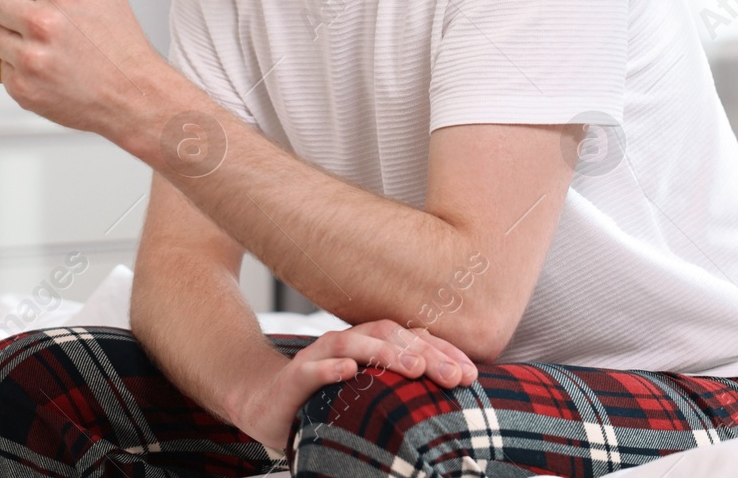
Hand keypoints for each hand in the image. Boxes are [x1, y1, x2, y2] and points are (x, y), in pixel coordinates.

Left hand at [0, 0, 180, 138]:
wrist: (132, 93)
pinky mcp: (21, 87)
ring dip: (12, 37)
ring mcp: (28, 58)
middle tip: (35, 16)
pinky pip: (1, 66)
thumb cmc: (120, 43)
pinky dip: (18, 66)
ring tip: (44, 44)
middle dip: (11, 5)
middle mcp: (42, 23)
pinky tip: (45, 66)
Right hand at [231, 320, 479, 452]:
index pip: (412, 337)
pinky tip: (349, 371)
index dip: (442, 351)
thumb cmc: (325, 397)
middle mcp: (347, 341)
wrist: (266, 402)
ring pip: (354, 342)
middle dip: (425, 353)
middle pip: (389, 334)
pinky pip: (312, 368)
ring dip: (386, 352)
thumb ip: (400, 382)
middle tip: (454, 375)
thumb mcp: (368, 390)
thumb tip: (451, 387)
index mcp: (370, 342)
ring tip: (414, 366)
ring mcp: (319, 356)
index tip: (471, 373)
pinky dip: (330, 367)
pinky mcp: (294, 377)